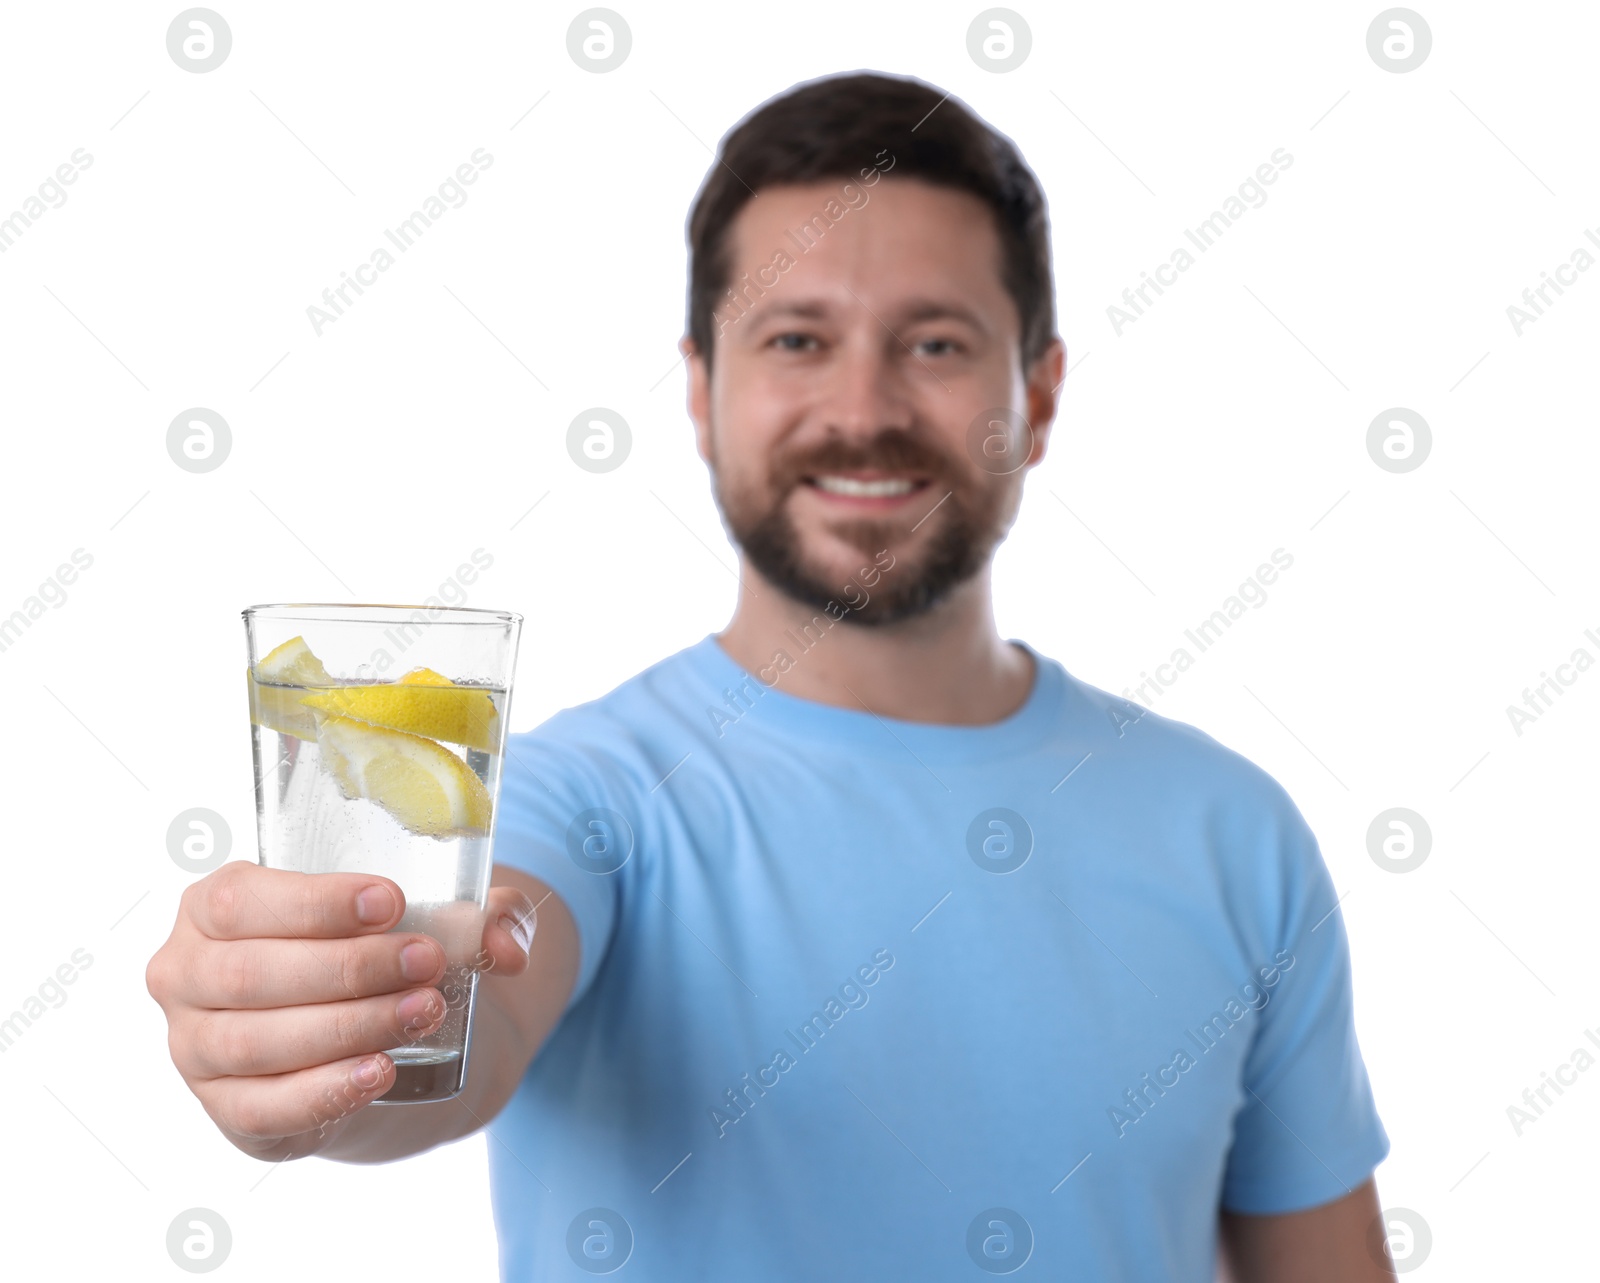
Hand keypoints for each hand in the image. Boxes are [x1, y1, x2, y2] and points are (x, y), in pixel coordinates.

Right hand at [145, 861, 535, 1159]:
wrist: (355, 1031)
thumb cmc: (369, 949)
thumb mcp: (415, 915)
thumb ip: (475, 916)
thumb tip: (511, 944)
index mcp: (214, 906)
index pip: (242, 902)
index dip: (315, 903)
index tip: (390, 902)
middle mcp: (186, 973)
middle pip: (253, 974)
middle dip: (349, 968)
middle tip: (425, 961)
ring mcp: (195, 1047)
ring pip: (259, 1042)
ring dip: (350, 1026)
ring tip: (423, 1012)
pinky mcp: (225, 1108)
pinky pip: (262, 1109)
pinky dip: (323, 1090)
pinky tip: (379, 1072)